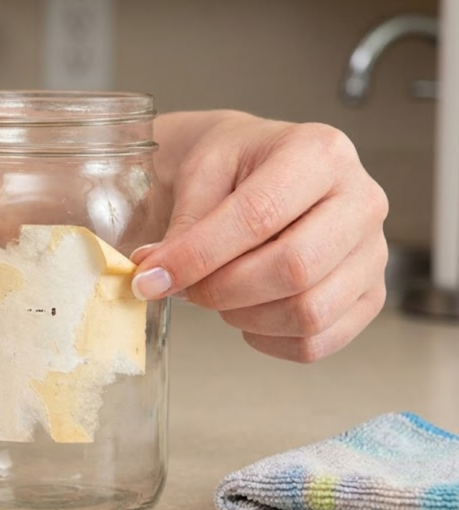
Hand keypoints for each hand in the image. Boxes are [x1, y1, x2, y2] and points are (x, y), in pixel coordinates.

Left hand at [131, 112, 388, 362]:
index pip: (259, 216)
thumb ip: (183, 226)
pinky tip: (245, 314)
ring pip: (310, 312)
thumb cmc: (233, 165)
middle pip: (295, 269)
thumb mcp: (200, 172)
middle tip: (184, 289)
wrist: (258, 167)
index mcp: (319, 153)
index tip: (151, 277)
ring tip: (216, 294)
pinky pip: (319, 341)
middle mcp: (361, 200)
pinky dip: (269, 340)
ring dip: (245, 317)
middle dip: (223, 290)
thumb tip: (155, 276)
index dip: (198, 256)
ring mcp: (373, 252)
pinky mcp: (369, 295)